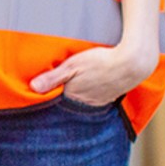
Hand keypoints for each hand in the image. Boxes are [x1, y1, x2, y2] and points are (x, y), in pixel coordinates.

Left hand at [30, 42, 158, 105]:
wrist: (132, 63)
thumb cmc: (100, 62)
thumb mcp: (72, 66)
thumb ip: (52, 77)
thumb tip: (33, 88)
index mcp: (74, 96)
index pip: (56, 100)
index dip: (49, 94)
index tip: (41, 89)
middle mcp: (86, 103)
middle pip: (69, 102)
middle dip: (62, 96)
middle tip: (56, 87)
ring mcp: (100, 101)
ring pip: (83, 100)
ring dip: (78, 94)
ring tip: (73, 85)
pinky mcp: (110, 97)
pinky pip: (96, 98)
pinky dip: (90, 93)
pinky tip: (90, 84)